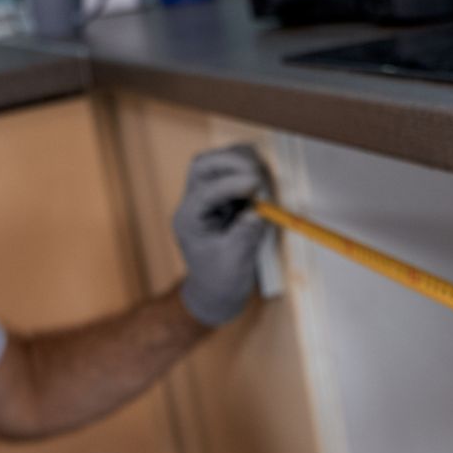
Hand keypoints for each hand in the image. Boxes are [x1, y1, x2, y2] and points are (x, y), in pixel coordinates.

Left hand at [173, 144, 272, 326]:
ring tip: (262, 178)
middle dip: (231, 163)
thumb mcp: (234, 264)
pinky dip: (248, 169)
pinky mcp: (225, 197)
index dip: (230, 184)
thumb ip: (244, 237)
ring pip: (217, 163)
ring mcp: (209, 198)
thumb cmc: (221, 281)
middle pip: (204, 166)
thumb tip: (257, 213)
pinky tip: (263, 182)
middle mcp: (195, 204)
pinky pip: (233, 172)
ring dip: (240, 162)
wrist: (217, 291)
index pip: (205, 192)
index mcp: (189, 220)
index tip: (255, 184)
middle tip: (257, 175)